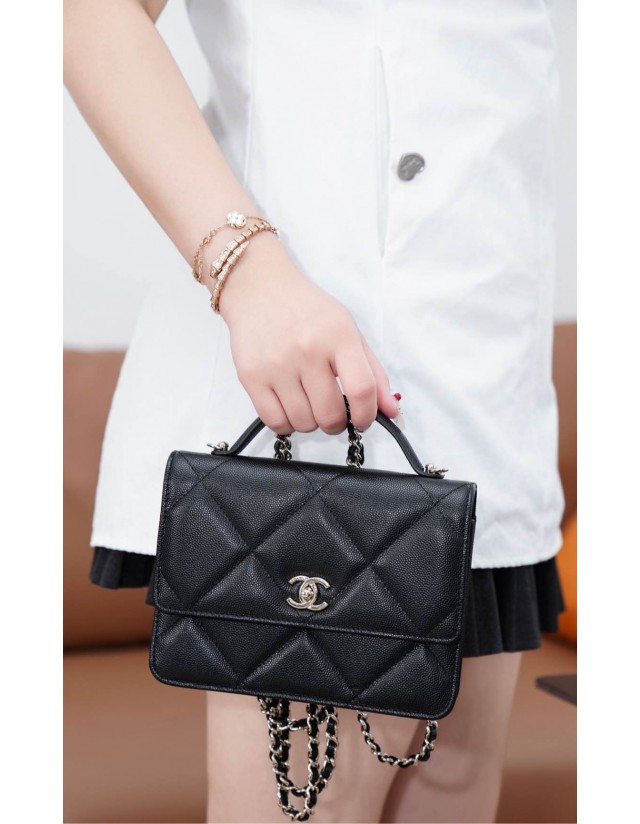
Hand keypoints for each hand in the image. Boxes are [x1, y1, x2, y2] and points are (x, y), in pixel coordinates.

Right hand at [217, 237, 399, 434]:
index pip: (362, 390)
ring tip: (309, 404)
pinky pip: (275, 421)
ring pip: (304, 422)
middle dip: (338, 423)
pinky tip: (290, 408)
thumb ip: (373, 372)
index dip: (367, 415)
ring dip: (312, 423)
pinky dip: (287, 424)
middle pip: (331, 414)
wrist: (259, 290)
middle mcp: (308, 350)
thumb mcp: (347, 331)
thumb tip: (391, 412)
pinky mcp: (251, 376)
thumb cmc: (307, 311)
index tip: (363, 419)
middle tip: (334, 412)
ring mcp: (277, 365)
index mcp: (338, 336)